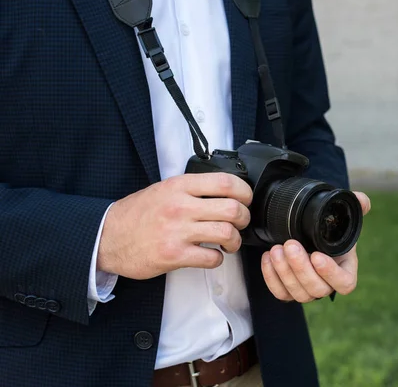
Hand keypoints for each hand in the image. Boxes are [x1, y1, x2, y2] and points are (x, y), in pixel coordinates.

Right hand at [97, 173, 252, 279]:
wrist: (107, 237)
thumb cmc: (137, 214)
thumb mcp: (163, 189)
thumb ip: (192, 188)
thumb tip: (225, 192)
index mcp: (179, 186)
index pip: (225, 182)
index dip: (245, 192)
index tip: (246, 199)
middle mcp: (180, 206)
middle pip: (232, 209)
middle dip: (244, 218)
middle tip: (240, 223)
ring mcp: (177, 231)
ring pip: (226, 233)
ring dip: (234, 241)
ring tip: (229, 243)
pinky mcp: (174, 255)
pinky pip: (212, 258)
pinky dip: (217, 259)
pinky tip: (211, 255)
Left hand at [261, 191, 370, 302]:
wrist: (306, 235)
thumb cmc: (328, 229)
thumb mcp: (342, 216)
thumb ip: (356, 206)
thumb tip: (362, 201)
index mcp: (345, 270)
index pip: (345, 283)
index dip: (331, 274)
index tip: (317, 255)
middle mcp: (327, 285)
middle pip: (317, 289)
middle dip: (301, 268)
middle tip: (290, 245)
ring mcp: (307, 291)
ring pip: (297, 293)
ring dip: (284, 271)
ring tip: (276, 248)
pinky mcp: (288, 291)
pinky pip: (280, 292)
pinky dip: (271, 277)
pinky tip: (268, 257)